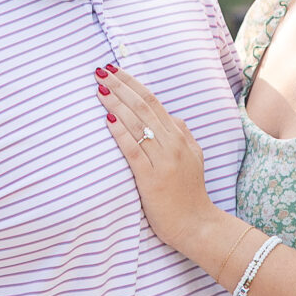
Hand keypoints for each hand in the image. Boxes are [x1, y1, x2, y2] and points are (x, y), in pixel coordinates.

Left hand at [97, 65, 220, 257]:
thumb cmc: (189, 193)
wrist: (197, 224)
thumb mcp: (194, 157)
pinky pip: (134, 150)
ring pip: (138, 124)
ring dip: (117, 104)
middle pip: (143, 107)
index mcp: (180, 137)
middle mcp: (173, 144)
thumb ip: (182, 135)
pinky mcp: (152, 179)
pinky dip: (121, 133)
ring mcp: (164, 161)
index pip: (153, 102)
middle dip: (120, 87)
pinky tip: (108, 120)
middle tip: (100, 72)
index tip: (114, 72)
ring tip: (99, 89)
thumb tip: (170, 116)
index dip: (132, 85)